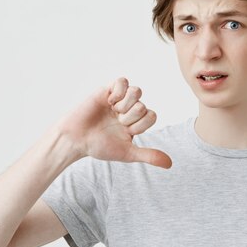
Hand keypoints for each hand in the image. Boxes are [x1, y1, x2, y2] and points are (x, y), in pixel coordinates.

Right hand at [55, 77, 171, 168]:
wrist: (76, 140)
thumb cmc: (100, 146)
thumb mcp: (127, 153)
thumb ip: (148, 156)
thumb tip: (170, 164)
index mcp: (136, 123)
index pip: (152, 116)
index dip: (140, 124)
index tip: (126, 131)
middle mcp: (129, 110)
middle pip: (143, 105)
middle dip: (130, 117)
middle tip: (116, 121)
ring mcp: (119, 99)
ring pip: (137, 91)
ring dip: (126, 103)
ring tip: (114, 110)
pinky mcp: (108, 90)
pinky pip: (123, 81)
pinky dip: (118, 92)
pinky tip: (109, 102)